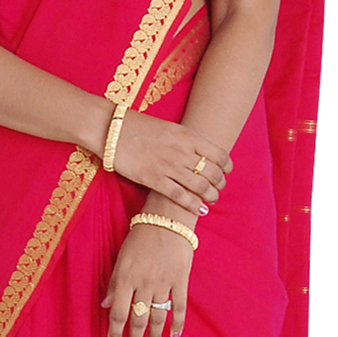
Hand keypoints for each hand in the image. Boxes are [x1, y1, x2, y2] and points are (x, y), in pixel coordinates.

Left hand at [101, 222, 193, 336]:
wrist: (167, 219)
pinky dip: (177, 323)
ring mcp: (164, 283)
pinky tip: (174, 335)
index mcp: (126, 278)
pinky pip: (179, 306)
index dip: (115, 331)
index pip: (119, 313)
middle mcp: (144, 284)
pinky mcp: (180, 280)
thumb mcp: (121, 258)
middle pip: (138, 319)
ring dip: (154, 333)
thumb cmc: (140, 237)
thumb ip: (114, 283)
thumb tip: (105, 305)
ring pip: (158, 316)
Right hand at [109, 110, 232, 216]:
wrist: (111, 128)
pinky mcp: (153, 179)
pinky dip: (193, 205)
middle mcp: (182, 151)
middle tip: (218, 189)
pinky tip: (200, 210)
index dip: (226, 167)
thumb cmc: (138, 126)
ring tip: (211, 200)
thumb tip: (198, 152)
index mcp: (187, 136)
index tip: (226, 172)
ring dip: (210, 196)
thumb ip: (185, 140)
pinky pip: (179, 196)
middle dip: (219, 184)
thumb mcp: (168, 127)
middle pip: (213, 173)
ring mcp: (168, 166)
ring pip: (200, 187)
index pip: (219, 154)